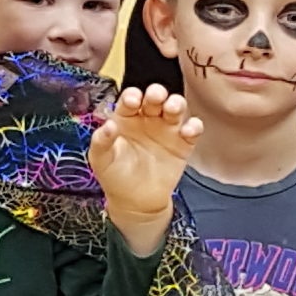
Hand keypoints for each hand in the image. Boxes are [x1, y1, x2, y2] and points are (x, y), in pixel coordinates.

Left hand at [87, 84, 200, 242]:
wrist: (135, 202)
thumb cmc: (115, 176)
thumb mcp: (101, 159)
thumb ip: (101, 141)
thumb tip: (108, 125)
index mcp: (126, 118)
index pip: (130, 99)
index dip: (132, 96)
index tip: (133, 100)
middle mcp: (147, 119)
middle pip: (155, 98)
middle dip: (156, 93)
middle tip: (156, 96)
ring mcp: (166, 129)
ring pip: (175, 108)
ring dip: (176, 103)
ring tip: (172, 108)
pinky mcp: (183, 144)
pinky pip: (192, 130)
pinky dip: (194, 126)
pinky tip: (188, 131)